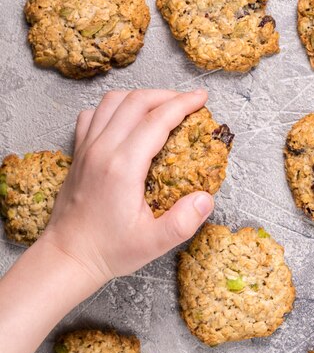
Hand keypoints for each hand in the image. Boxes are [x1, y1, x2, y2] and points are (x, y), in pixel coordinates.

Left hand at [41, 89, 213, 284]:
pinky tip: (124, 119)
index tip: (201, 98)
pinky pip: (92, 115)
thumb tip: (206, 198)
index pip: (157, 120)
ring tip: (160, 105)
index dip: (183, 104)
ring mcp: (87, 148)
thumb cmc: (108, 250)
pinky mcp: (78, 153)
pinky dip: (112, 108)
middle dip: (167, 95)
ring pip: (113, 102)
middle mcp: (102, 150)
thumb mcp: (152, 243)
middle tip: (188, 101)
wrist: (67, 256)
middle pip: (136, 102)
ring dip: (140, 97)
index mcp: (123, 167)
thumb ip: (183, 222)